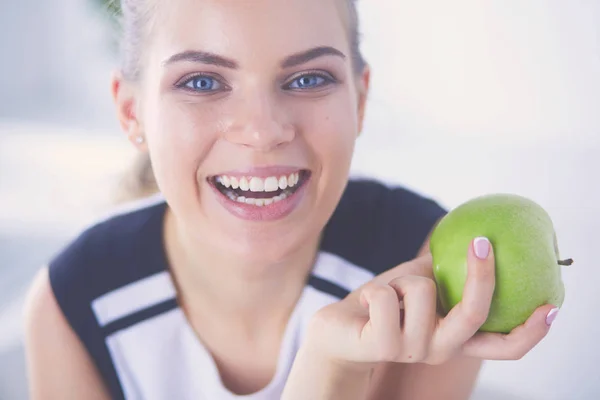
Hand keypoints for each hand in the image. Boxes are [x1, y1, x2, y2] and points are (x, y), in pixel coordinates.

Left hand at [305, 237, 556, 367]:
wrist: (337, 329)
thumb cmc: (382, 304)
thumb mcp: (417, 283)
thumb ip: (443, 271)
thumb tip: (474, 237)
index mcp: (453, 339)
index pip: (502, 346)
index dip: (531, 331)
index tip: (551, 305)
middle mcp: (439, 350)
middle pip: (474, 315)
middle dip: (482, 276)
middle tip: (483, 242)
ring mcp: (412, 351)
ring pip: (422, 291)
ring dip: (401, 279)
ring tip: (387, 292)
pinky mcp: (382, 346)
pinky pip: (385, 295)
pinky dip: (375, 288)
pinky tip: (365, 304)